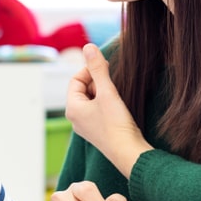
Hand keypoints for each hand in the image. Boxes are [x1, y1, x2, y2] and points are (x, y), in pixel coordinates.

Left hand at [65, 44, 151, 176]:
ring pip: (91, 99)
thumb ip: (98, 69)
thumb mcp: (107, 92)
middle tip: (112, 81)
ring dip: (103, 92)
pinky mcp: (97, 131)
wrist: (129, 153)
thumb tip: (88, 47)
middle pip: (82, 89)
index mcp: (72, 108)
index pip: (75, 80)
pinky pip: (98, 110)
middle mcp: (75, 118)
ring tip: (116, 94)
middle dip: (97, 81)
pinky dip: (106, 103)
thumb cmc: (116, 124)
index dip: (90, 70)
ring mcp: (86, 126)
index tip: (106, 68)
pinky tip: (118, 106)